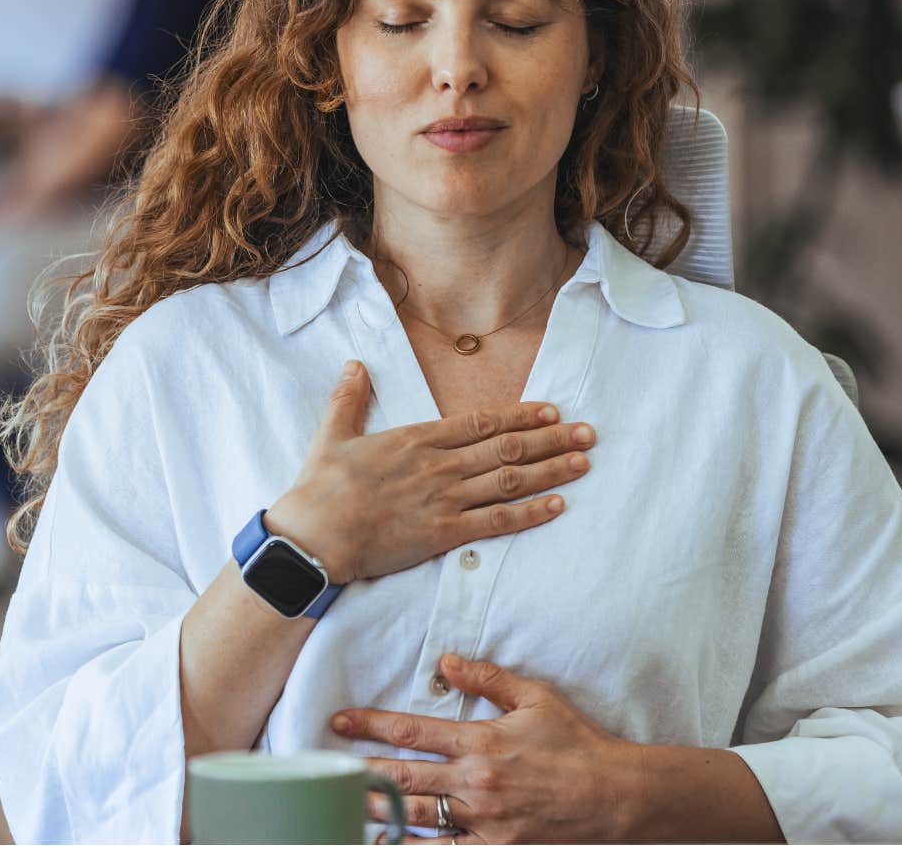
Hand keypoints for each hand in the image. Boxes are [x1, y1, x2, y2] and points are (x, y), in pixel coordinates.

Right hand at [266, 361, 593, 584]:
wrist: (314, 537)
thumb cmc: (320, 489)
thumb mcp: (332, 435)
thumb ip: (349, 399)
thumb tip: (354, 364)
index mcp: (415, 438)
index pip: (480, 421)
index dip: (520, 415)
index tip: (551, 410)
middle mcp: (438, 465)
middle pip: (506, 446)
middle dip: (551, 439)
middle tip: (587, 433)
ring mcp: (444, 499)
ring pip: (510, 480)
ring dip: (551, 470)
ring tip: (583, 462)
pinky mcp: (444, 534)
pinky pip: (497, 522)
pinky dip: (530, 512)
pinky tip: (557, 504)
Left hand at [335, 654, 640, 843]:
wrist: (619, 797)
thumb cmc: (579, 745)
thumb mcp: (537, 699)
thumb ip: (489, 678)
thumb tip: (447, 661)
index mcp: (482, 741)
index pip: (411, 732)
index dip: (369, 726)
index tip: (339, 723)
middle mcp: (476, 782)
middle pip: (403, 777)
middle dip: (359, 771)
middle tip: (323, 769)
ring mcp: (484, 821)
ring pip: (417, 817)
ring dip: (378, 811)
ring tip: (343, 807)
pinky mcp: (497, 848)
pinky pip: (446, 853)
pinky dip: (415, 849)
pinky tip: (387, 845)